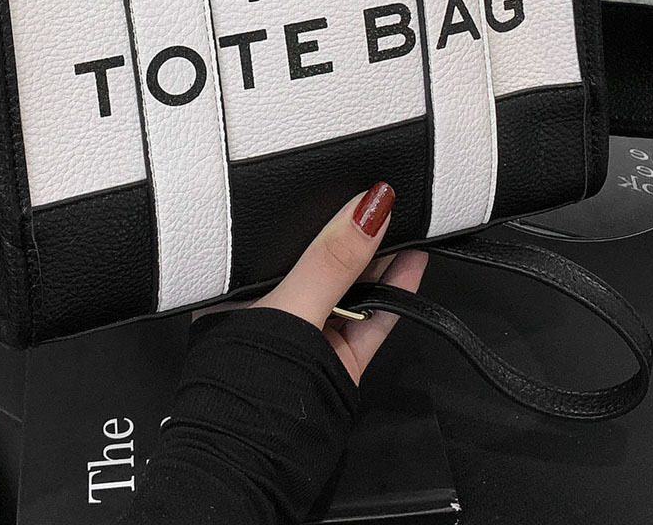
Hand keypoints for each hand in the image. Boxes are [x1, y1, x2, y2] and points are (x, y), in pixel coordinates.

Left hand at [252, 181, 426, 384]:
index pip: (284, 234)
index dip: (317, 209)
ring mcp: (308, 335)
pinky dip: (394, 294)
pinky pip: (371, 319)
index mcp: (239, 286)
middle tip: (388, 197)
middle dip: (356, 232)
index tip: (354, 183)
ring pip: (351, 288)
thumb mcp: (290, 308)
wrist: (257, 470)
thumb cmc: (245, 390)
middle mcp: (273, 308)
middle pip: (322, 260)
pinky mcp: (338, 362)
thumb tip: (367, 208)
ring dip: (382, 260)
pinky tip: (413, 266)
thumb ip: (329, 260)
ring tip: (408, 221)